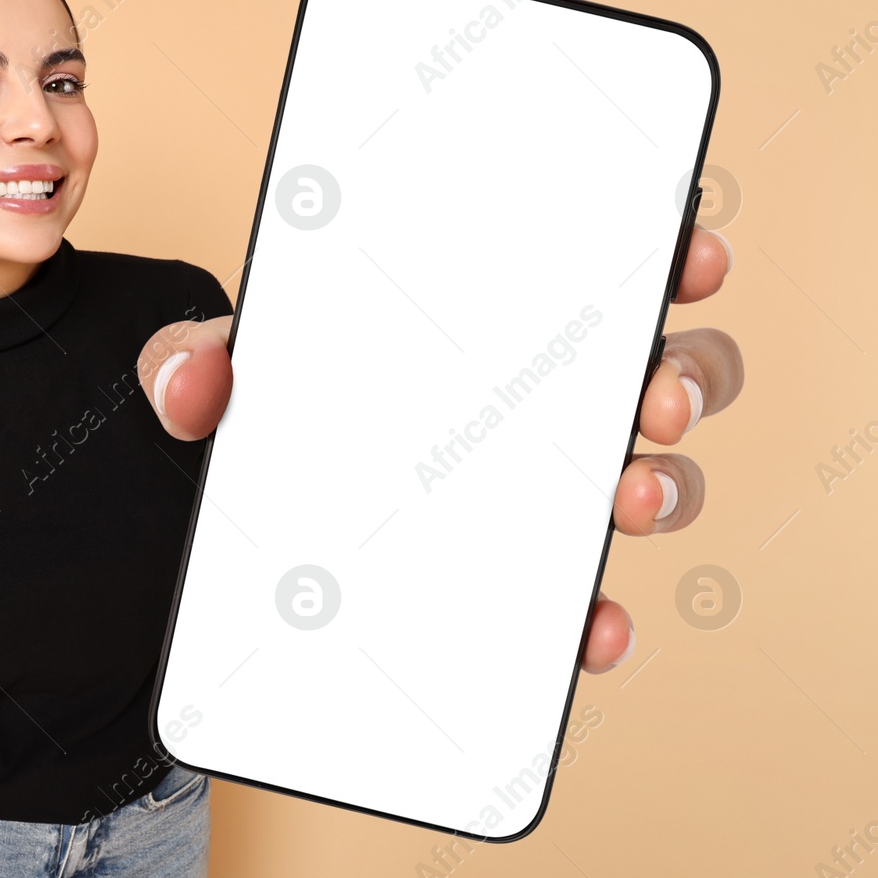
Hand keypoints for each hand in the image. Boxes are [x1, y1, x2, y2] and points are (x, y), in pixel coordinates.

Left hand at [138, 226, 743, 674]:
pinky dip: (601, 616)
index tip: (684, 250)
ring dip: (665, 487)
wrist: (249, 559)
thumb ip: (192, 363)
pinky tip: (590, 628)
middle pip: (655, 373)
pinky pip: (588, 597)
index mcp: (482, 325)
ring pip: (649, 478)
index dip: (659, 253)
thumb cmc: (268, 435)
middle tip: (652, 393)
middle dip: (682, 375)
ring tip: (626, 498)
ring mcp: (538, 495)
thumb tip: (193, 379)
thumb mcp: (221, 386)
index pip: (590, 271)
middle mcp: (532, 404)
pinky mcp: (524, 584)